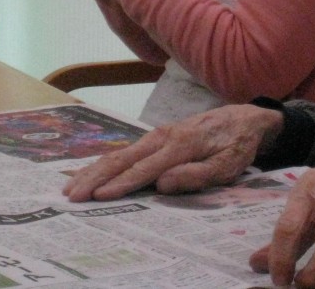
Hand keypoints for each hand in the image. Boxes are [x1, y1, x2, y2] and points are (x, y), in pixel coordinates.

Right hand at [63, 104, 283, 201]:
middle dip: (96, 177)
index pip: (145, 168)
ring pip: (119, 153)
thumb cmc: (236, 145)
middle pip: (123, 158)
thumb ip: (196, 175)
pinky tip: (90, 173)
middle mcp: (163, 136)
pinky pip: (126, 151)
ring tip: (70, 186)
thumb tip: (162, 184)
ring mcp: (157, 134)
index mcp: (180, 144)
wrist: (243, 118)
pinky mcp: (156, 137)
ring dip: (93, 170)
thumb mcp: (227, 165)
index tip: (100, 197)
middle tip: (72, 195)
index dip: (122, 184)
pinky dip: (104, 162)